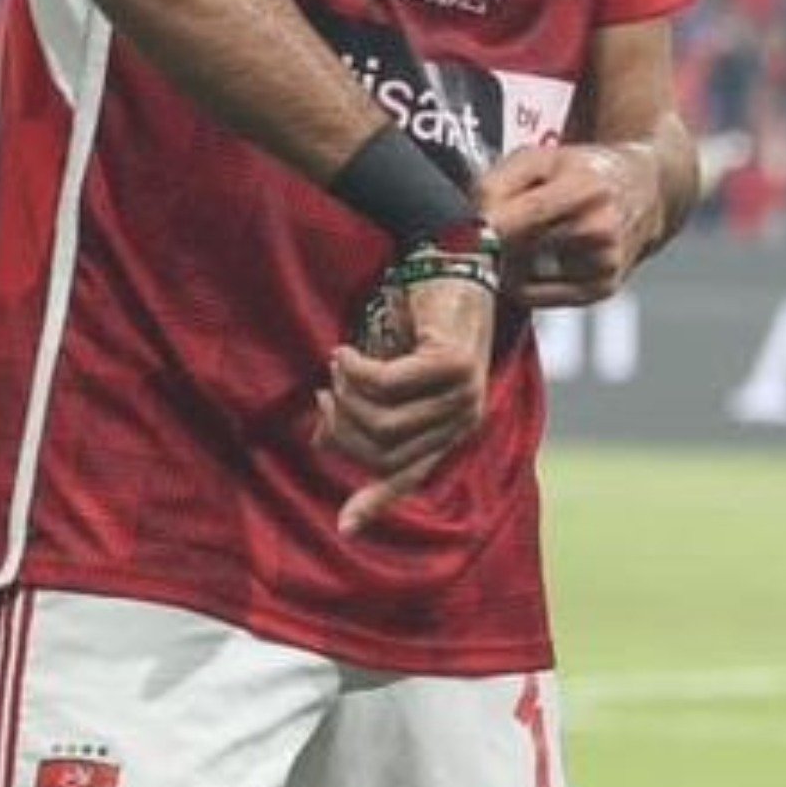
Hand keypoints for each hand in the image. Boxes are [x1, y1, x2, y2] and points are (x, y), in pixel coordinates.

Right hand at [317, 263, 492, 533]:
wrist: (448, 259)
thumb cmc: (413, 318)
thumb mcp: (384, 371)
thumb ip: (362, 408)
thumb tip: (321, 441)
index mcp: (450, 429)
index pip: (409, 478)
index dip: (375, 502)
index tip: (344, 528)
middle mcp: (464, 419)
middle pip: (382, 452)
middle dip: (342, 426)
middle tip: (325, 392)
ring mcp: (464, 394)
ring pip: (382, 422)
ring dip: (346, 395)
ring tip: (337, 366)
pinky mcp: (455, 365)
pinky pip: (387, 385)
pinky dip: (356, 371)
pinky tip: (344, 352)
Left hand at [480, 143, 657, 310]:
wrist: (646, 191)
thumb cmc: (584, 171)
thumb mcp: (541, 157)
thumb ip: (499, 181)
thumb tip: (470, 224)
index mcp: (583, 190)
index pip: (518, 221)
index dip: (482, 230)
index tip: (463, 229)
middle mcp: (599, 232)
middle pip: (515, 252)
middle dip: (493, 242)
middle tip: (493, 228)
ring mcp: (603, 265)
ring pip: (520, 277)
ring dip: (509, 261)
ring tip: (525, 237)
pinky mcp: (600, 290)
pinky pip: (535, 296)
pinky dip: (525, 280)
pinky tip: (537, 258)